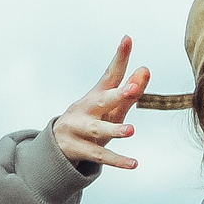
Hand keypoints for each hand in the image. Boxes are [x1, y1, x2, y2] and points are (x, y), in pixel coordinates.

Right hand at [55, 37, 152, 170]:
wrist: (58, 144)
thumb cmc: (93, 119)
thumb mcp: (111, 106)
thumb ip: (130, 92)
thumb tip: (145, 69)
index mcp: (97, 95)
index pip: (111, 74)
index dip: (120, 58)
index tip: (127, 39)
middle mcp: (86, 109)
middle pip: (102, 100)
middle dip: (116, 95)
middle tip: (132, 89)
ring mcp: (80, 129)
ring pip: (98, 130)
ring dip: (114, 130)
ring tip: (131, 130)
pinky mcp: (80, 149)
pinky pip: (100, 157)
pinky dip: (117, 161)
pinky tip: (134, 164)